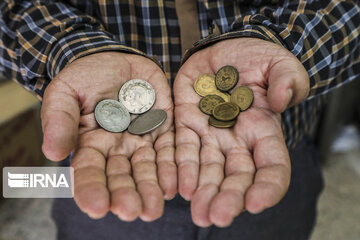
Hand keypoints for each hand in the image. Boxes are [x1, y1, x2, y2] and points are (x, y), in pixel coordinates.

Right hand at [41, 52, 175, 220]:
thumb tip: (53, 152)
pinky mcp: (163, 127)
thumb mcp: (65, 93)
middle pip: (121, 176)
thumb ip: (59, 120)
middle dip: (126, 194)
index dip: (92, 189)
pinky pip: (168, 150)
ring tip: (154, 208)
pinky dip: (171, 168)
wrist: (114, 60)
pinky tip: (174, 186)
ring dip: (151, 189)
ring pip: (147, 169)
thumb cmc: (85, 77)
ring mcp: (141, 139)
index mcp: (91, 143)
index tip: (96, 207)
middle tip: (132, 212)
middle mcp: (117, 148)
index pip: (89, 171)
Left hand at [174, 38, 308, 226]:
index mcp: (264, 130)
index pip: (272, 167)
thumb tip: (279, 101)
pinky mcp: (186, 125)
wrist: (223, 49)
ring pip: (208, 171)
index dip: (267, 187)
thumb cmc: (254, 58)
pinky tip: (179, 188)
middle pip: (236, 177)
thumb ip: (287, 80)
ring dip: (203, 192)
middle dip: (229, 198)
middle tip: (217, 216)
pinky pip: (183, 151)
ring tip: (198, 212)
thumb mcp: (279, 64)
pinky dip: (182, 169)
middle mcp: (237, 141)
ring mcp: (211, 135)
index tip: (255, 202)